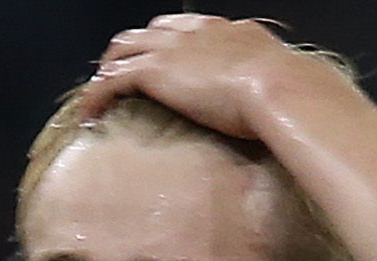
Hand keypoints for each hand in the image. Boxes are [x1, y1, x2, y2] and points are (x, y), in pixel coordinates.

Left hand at [90, 14, 315, 136]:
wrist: (278, 86)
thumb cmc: (288, 90)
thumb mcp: (282, 79)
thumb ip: (271, 83)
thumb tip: (282, 101)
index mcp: (228, 32)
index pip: (189, 29)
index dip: (170, 45)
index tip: (165, 63)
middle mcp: (197, 32)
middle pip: (151, 31)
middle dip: (133, 49)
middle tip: (122, 74)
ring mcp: (173, 48)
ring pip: (123, 48)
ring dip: (109, 68)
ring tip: (100, 94)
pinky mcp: (153, 71)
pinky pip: (109, 81)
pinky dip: (95, 96)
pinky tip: (89, 116)